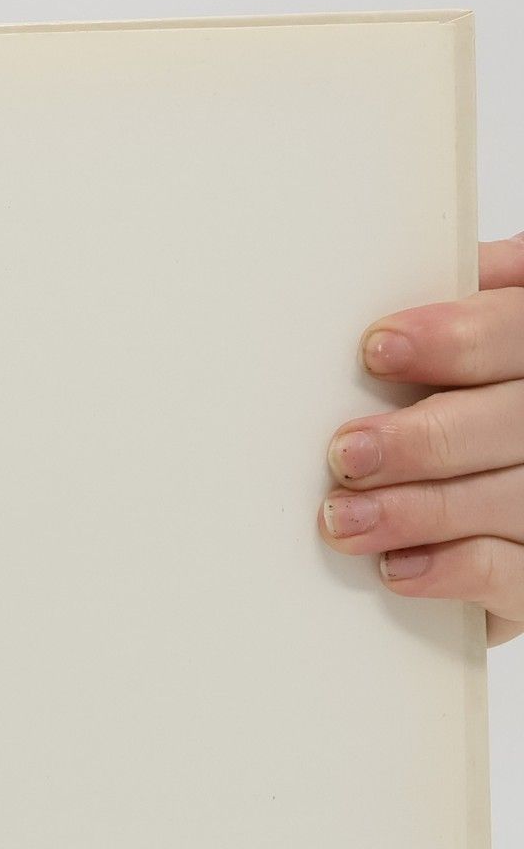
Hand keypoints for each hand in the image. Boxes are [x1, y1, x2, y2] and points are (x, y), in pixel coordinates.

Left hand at [322, 236, 523, 644]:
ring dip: (417, 510)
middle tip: (346, 452)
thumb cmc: (472, 402)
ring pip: (508, 499)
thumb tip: (391, 273)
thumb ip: (461, 308)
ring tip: (342, 518)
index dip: (455, 339)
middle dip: (423, 440)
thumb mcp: (473, 342)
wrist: (496, 498)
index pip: (517, 332)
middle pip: (512, 422)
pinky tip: (396, 567)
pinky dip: (451, 570)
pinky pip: (510, 575)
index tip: (377, 348)